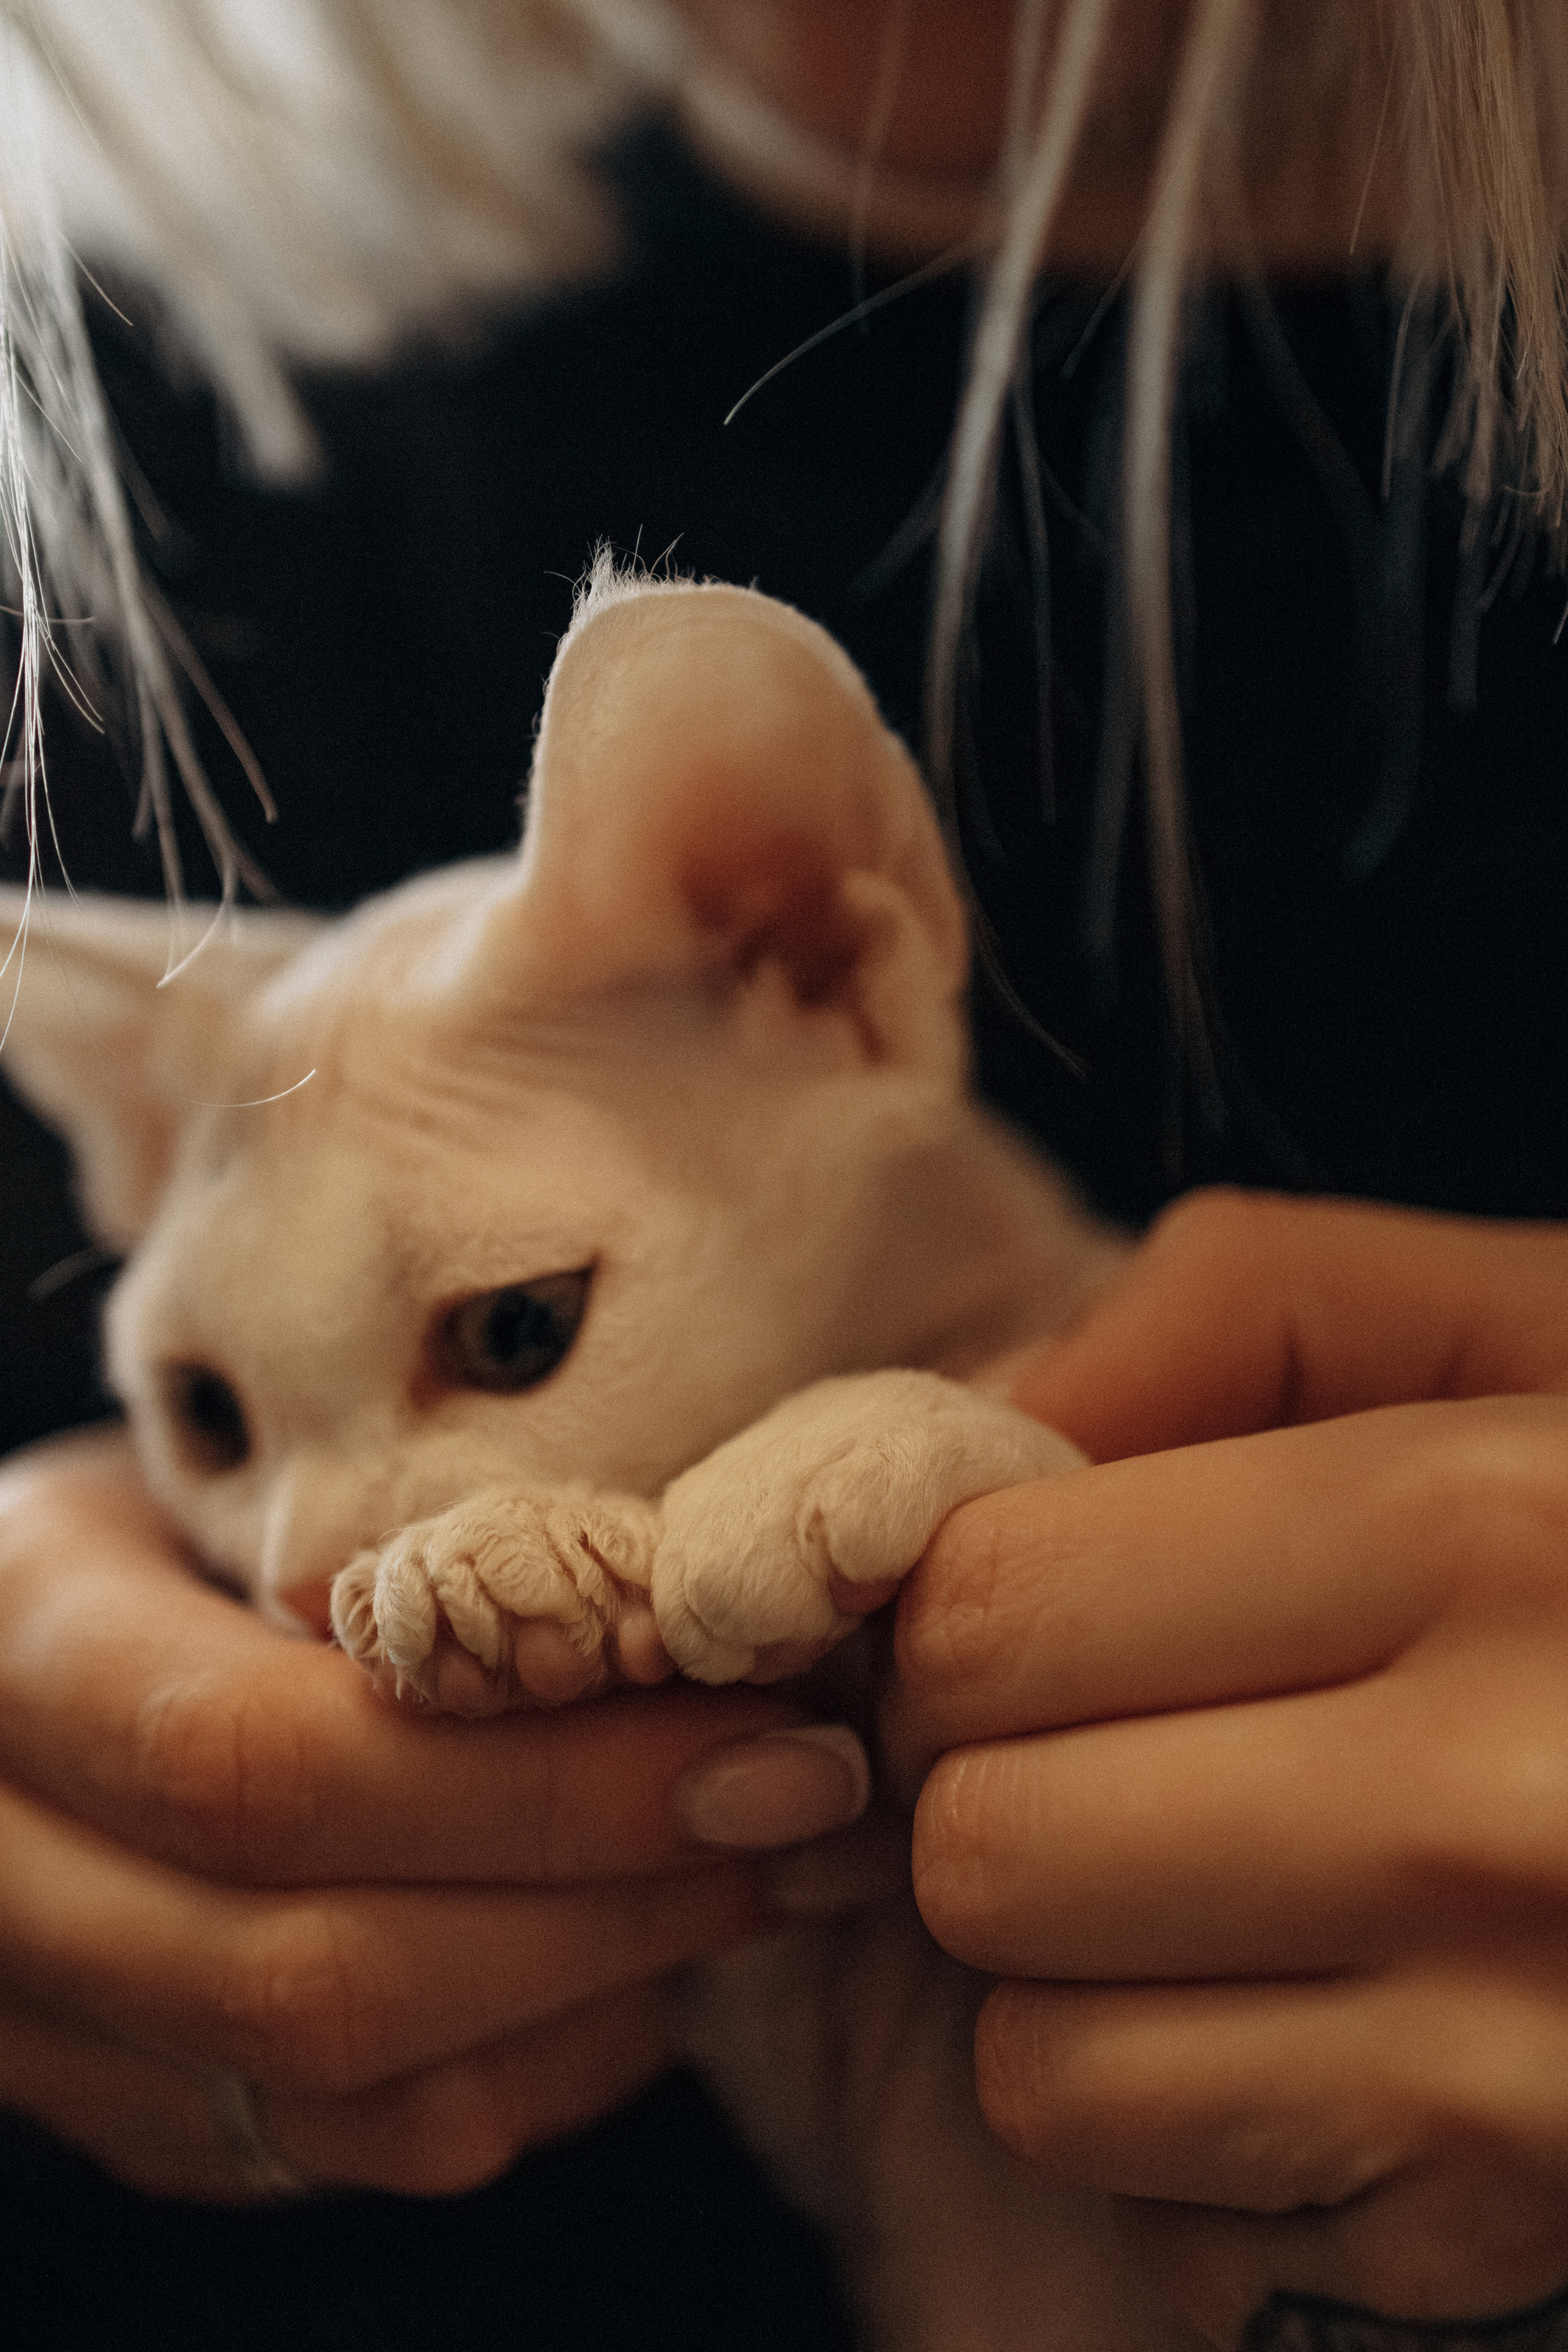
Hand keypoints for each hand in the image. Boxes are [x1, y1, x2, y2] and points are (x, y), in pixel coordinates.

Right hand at [0, 1431, 882, 2201]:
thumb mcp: (255, 1464)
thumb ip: (402, 1529)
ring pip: (340, 2097)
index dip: (542, 1780)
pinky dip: (530, 2069)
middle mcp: (1, 1867)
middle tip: (810, 1815)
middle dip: (607, 1905)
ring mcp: (48, 2022)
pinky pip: (350, 2150)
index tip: (769, 1734)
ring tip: (772, 1879)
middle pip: (313, 1971)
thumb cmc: (179, 1498)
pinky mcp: (136, 2110)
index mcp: (15, 1648)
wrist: (37, 1638)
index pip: (269, 1766)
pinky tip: (646, 1960)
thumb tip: (692, 1588)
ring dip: (597, 1999)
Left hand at [886, 1191, 1567, 2346]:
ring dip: (1074, 1975)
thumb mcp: (1516, 1328)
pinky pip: (1164, 2224)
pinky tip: (1316, 2018)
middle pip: (985, 1847)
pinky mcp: (1509, 2239)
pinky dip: (1185, 2134)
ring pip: (1038, 2063)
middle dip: (997, 1784)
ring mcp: (1513, 2063)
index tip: (1039, 1600)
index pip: (990, 1611)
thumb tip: (981, 1420)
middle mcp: (1495, 1811)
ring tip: (1226, 1885)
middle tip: (1118, 1744)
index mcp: (1478, 1534)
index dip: (961, 1605)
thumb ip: (1237, 1312)